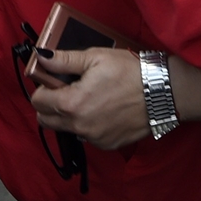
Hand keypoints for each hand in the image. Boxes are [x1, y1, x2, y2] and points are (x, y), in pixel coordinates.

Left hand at [29, 47, 151, 149]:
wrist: (163, 93)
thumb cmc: (131, 72)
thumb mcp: (96, 57)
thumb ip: (64, 60)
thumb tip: (40, 56)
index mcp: (72, 103)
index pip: (37, 101)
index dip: (43, 87)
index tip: (55, 80)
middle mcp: (79, 126)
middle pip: (45, 120)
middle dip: (49, 104)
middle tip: (67, 90)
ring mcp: (94, 138)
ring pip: (66, 129)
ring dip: (68, 117)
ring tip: (89, 99)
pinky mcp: (107, 144)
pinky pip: (87, 136)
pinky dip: (88, 124)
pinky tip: (104, 110)